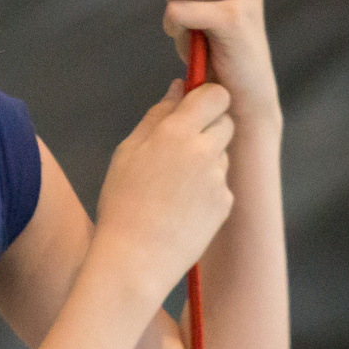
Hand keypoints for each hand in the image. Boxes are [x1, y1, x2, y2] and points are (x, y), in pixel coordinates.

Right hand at [92, 79, 235, 295]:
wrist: (135, 260)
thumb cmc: (122, 204)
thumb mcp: (127, 153)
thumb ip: (157, 116)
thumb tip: (179, 88)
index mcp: (175, 133)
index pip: (215, 94)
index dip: (208, 97)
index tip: (196, 106)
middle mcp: (203, 151)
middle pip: (226, 121)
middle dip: (211, 127)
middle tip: (182, 148)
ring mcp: (218, 179)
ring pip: (223, 154)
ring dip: (207, 160)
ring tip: (174, 187)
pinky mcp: (225, 203)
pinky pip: (222, 184)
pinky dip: (208, 190)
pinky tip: (182, 207)